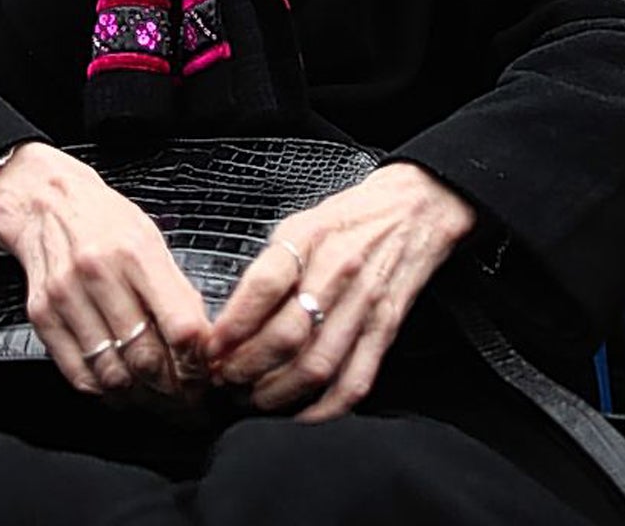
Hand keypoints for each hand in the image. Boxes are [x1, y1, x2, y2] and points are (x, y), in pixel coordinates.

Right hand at [0, 142, 211, 408]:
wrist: (45, 201)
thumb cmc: (104, 219)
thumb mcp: (151, 239)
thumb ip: (176, 289)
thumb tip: (202, 342)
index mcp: (136, 251)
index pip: (179, 326)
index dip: (198, 362)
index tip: (208, 375)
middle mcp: (99, 274)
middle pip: (145, 357)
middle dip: (173, 390)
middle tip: (187, 400)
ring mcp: (66, 296)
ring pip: (112, 373)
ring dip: (141, 398)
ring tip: (157, 400)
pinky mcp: (42, 315)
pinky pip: (78, 373)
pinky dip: (105, 392)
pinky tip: (121, 391)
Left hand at [205, 162, 475, 420]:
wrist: (414, 210)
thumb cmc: (348, 219)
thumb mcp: (300, 224)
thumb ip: (270, 266)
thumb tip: (231, 317)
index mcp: (310, 237)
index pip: (264, 286)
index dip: (233, 324)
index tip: (211, 347)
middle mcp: (338, 271)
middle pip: (287, 335)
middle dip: (247, 367)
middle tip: (224, 380)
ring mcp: (365, 303)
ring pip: (317, 365)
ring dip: (278, 393)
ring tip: (252, 399)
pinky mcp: (386, 329)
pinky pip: (355, 381)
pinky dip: (325, 408)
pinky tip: (300, 413)